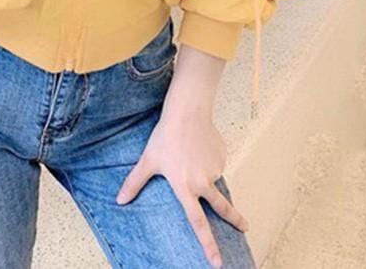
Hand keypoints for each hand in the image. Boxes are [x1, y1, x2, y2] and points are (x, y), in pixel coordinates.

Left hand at [114, 112, 248, 268]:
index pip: (197, 223)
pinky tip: (197, 144)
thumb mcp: (148, 160)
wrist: (187, 111)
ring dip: (203, 169)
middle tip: (245, 228)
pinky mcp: (222, 157)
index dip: (207, 244)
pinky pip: (215, 162)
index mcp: (184, 187)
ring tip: (188, 150)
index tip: (216, 262)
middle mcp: (203, 182)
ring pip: (211, 177)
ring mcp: (215, 170)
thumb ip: (135, 182)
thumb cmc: (165, 135)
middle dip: (236, 220)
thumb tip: (119, 200)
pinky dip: (207, 157)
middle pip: (222, 207)